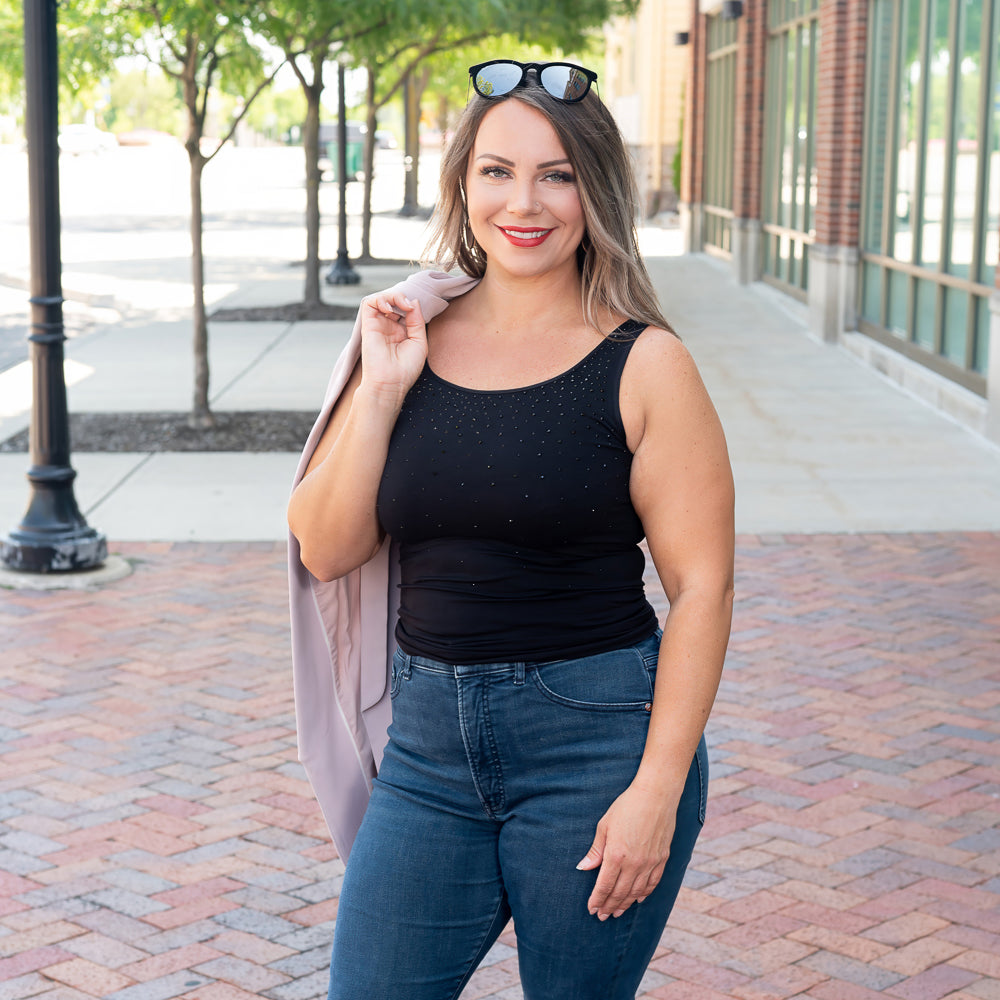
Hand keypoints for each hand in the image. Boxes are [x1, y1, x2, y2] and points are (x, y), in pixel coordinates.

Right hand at [359, 292, 426, 403]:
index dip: (411, 304)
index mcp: (402, 331)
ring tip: (401, 304)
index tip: (416, 310)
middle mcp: (389, 327)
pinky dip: (380, 299)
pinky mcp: (367, 325)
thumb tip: (413, 301)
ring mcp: (378, 325)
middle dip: (402, 298)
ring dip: (392, 296)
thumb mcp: (419, 342)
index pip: (405, 309)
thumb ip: (417, 320)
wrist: (390, 382)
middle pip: (393, 301)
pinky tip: (389, 308)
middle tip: (408, 305)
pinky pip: (369, 303)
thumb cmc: (406, 369)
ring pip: (382, 298)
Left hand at [576, 782, 679, 919]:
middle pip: (619, 893)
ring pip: (636, 892)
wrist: (656, 795)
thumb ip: (596, 850)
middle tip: (602, 916)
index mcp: (616, 855)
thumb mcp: (605, 825)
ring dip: (625, 904)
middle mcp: (634, 864)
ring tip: (617, 912)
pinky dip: (644, 893)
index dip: (597, 900)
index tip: (592, 909)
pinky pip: (653, 883)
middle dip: (609, 906)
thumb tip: (583, 868)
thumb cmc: (626, 806)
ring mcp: (650, 863)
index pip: (604, 886)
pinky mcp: (662, 859)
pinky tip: (638, 899)